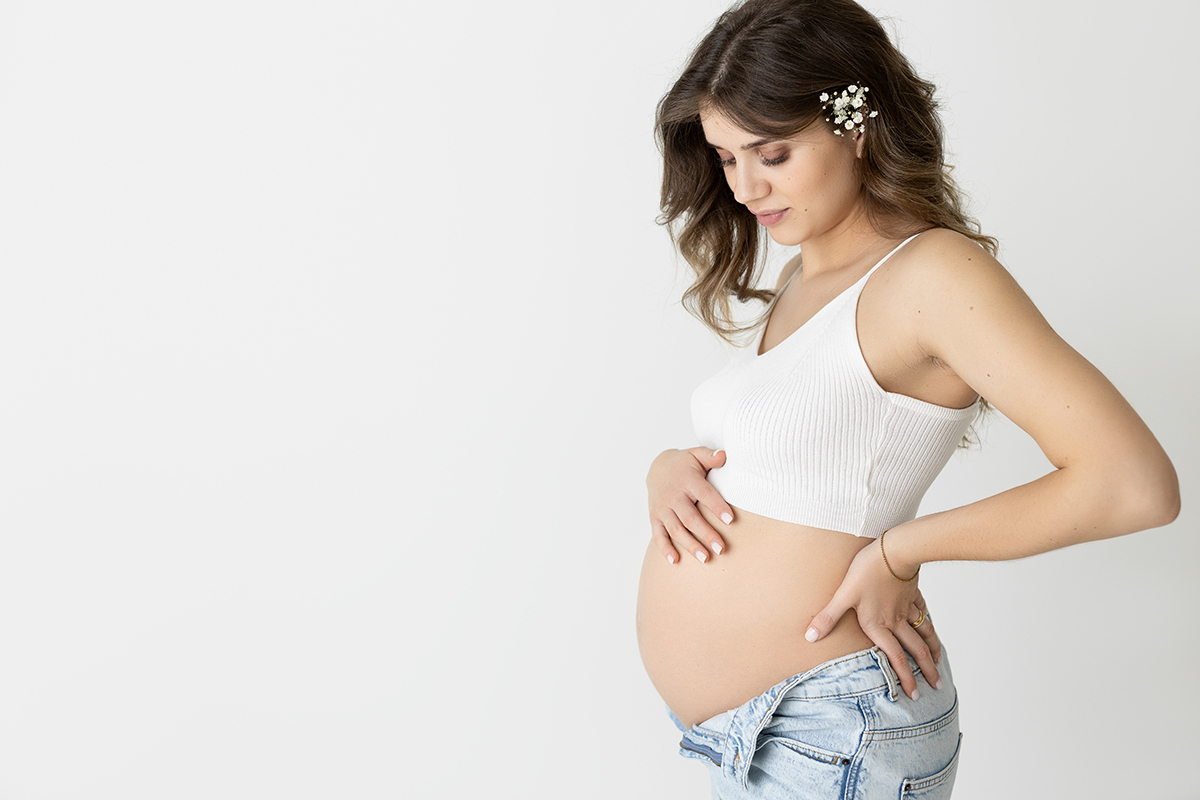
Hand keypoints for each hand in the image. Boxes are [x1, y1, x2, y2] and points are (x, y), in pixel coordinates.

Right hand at [647, 447, 733, 564]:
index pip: (704, 494)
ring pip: (676, 530)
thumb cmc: (686, 464)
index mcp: (687, 479)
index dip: (717, 506)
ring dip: (690, 545)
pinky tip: (676, 561)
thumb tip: (724, 455)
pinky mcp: (655, 518)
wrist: (658, 468)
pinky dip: (665, 548)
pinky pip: (659, 535)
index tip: (731, 520)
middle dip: (706, 534)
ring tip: (706, 558)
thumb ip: (711, 456)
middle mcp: (673, 495)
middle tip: (722, 548)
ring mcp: (662, 508)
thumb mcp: (697, 455)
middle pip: (690, 517)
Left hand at [804, 539, 942, 699]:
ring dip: (932, 651)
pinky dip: (930, 627)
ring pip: (924, 634)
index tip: (913, 695)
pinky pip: (924, 615)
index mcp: (879, 625)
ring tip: (938, 664)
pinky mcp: (913, 594)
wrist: (893, 550)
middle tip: (936, 687)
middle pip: (915, 651)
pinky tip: (932, 631)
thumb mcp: (843, 594)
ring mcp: (907, 608)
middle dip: (926, 671)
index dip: (905, 678)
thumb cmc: (867, 571)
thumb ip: (828, 617)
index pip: (895, 658)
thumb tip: (809, 637)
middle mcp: (896, 621)